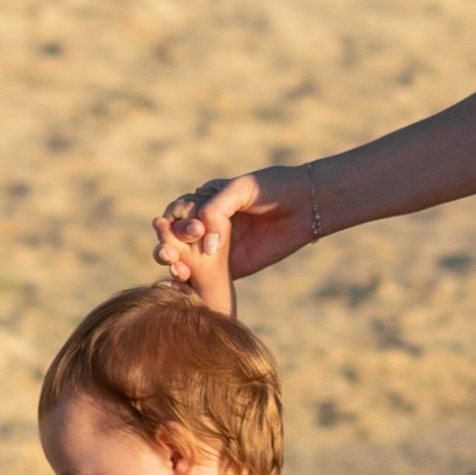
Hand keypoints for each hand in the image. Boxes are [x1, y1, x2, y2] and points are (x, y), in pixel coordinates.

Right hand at [154, 165, 316, 292]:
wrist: (308, 205)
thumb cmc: (274, 188)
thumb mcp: (242, 189)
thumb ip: (217, 209)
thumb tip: (205, 245)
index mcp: (205, 201)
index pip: (176, 214)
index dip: (175, 223)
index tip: (193, 231)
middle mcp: (207, 224)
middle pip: (174, 239)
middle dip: (167, 248)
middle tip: (171, 257)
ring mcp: (217, 247)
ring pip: (185, 260)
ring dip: (175, 266)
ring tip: (178, 272)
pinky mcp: (231, 267)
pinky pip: (206, 277)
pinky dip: (192, 283)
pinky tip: (185, 286)